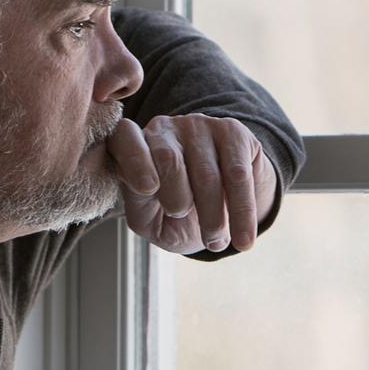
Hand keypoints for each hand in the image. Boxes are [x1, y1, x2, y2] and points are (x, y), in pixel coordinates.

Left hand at [109, 114, 277, 255]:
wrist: (220, 211)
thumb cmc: (175, 215)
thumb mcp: (149, 218)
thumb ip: (136, 201)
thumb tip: (142, 184)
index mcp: (135, 146)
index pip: (125, 138)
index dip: (134, 160)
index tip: (148, 189)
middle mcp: (165, 129)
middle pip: (168, 159)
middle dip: (177, 200)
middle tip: (183, 218)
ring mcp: (199, 127)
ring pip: (206, 173)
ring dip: (212, 216)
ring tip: (216, 242)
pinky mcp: (233, 133)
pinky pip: (238, 174)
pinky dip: (241, 212)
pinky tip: (243, 238)